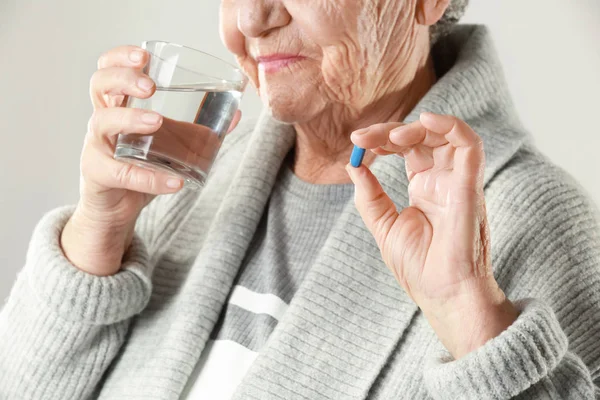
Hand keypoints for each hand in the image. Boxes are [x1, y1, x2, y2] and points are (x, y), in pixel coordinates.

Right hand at [61, 45, 239, 275]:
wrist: (118, 207)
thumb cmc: (141, 164)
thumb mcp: (170, 142)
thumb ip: (198, 128)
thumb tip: (236, 114)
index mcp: (119, 104)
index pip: (110, 69)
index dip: (121, 58)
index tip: (144, 56)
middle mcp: (102, 119)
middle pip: (99, 85)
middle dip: (124, 79)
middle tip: (150, 85)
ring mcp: (97, 146)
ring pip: (102, 123)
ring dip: (130, 118)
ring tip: (158, 122)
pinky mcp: (98, 175)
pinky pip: (122, 174)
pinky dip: (150, 178)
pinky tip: (174, 181)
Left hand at [346, 113, 517, 358]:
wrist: (442, 294)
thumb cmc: (418, 267)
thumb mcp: (384, 226)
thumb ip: (370, 196)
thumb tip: (352, 167)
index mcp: (424, 187)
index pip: (405, 149)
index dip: (381, 140)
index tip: (355, 142)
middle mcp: (442, 179)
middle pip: (420, 138)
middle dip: (389, 132)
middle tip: (362, 138)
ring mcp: (457, 181)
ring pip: (445, 135)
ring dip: (416, 128)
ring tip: (390, 137)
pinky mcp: (470, 186)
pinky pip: (470, 146)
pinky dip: (451, 127)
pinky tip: (426, 121)